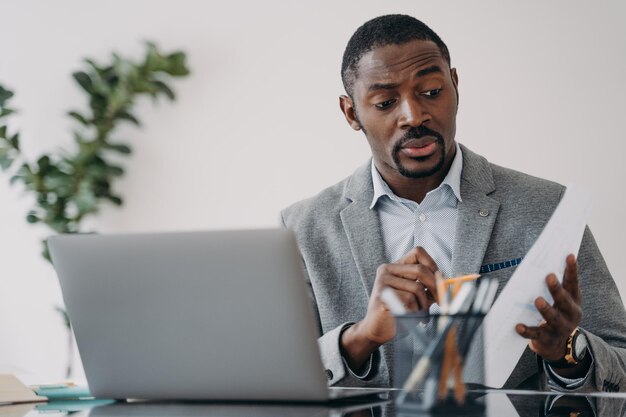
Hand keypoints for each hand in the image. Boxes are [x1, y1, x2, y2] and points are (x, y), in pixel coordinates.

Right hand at [341, 247, 437, 371]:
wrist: (376, 330)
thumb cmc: (398, 312)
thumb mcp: (415, 296)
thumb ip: (428, 287)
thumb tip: (447, 282)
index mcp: (394, 267)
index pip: (417, 252)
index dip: (432, 265)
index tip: (439, 281)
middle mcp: (386, 270)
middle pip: (420, 270)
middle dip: (435, 287)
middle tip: (440, 302)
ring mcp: (382, 282)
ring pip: (417, 288)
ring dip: (424, 305)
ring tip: (421, 315)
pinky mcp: (382, 295)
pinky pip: (409, 300)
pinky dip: (415, 312)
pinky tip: (411, 318)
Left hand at [515, 254, 581, 360]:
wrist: (556, 345)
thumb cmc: (555, 314)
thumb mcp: (558, 301)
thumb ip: (551, 286)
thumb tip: (536, 266)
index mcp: (573, 301)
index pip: (573, 283)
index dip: (572, 270)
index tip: (569, 255)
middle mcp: (570, 314)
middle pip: (564, 300)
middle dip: (557, 289)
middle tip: (549, 276)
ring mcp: (560, 328)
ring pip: (553, 318)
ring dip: (546, 308)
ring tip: (537, 300)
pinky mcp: (547, 339)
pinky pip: (536, 334)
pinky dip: (527, 330)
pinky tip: (518, 326)